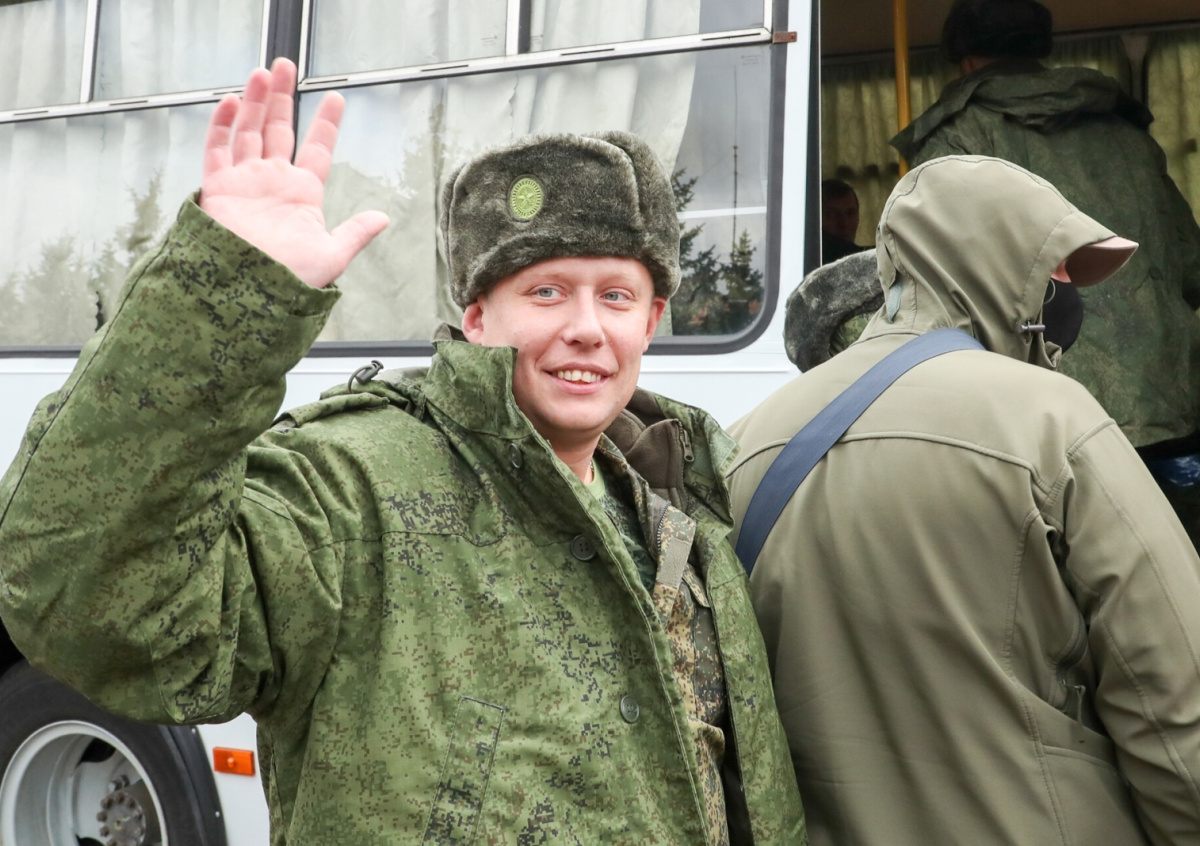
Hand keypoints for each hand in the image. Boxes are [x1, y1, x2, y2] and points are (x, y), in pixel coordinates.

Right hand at [199, 58, 388, 288]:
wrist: (250, 294)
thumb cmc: (290, 280)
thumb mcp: (331, 255)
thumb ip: (355, 233)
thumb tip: (383, 217)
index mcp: (303, 194)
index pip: (316, 149)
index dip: (326, 123)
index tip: (336, 98)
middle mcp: (273, 182)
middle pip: (278, 129)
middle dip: (283, 97)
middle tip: (286, 66)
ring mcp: (245, 183)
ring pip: (248, 132)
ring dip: (254, 102)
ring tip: (263, 73)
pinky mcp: (219, 189)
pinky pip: (217, 152)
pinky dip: (221, 127)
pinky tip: (229, 103)